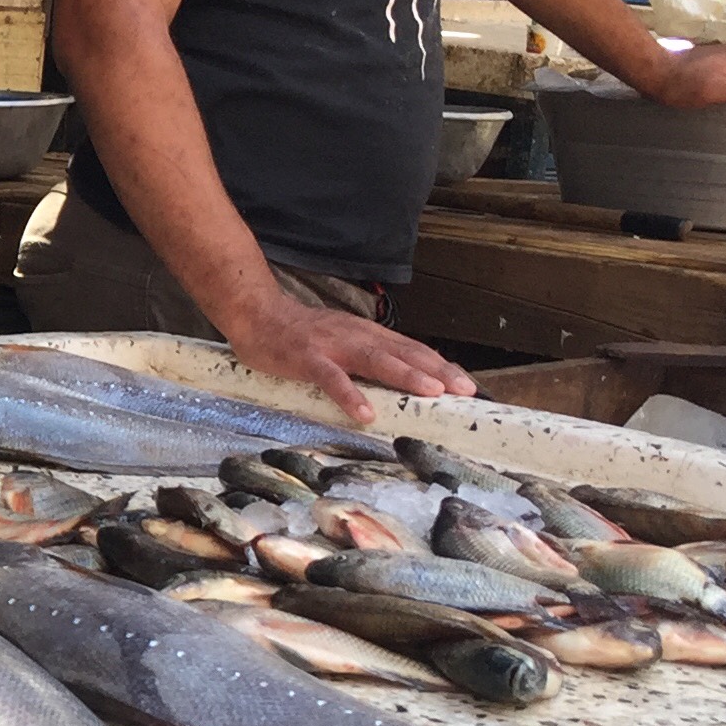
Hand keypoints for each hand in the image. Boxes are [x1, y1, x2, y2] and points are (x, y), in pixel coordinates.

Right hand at [223, 298, 475, 423]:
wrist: (257, 313)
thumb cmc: (301, 335)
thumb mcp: (343, 342)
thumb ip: (368, 358)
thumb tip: (399, 380)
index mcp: (368, 335)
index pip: (413, 350)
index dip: (442, 365)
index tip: (468, 385)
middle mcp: (358, 337)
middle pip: (404, 353)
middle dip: (437, 371)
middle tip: (465, 390)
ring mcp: (333, 347)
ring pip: (376, 361)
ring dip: (406, 375)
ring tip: (432, 393)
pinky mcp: (307, 358)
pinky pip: (331, 379)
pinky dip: (349, 395)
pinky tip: (364, 413)